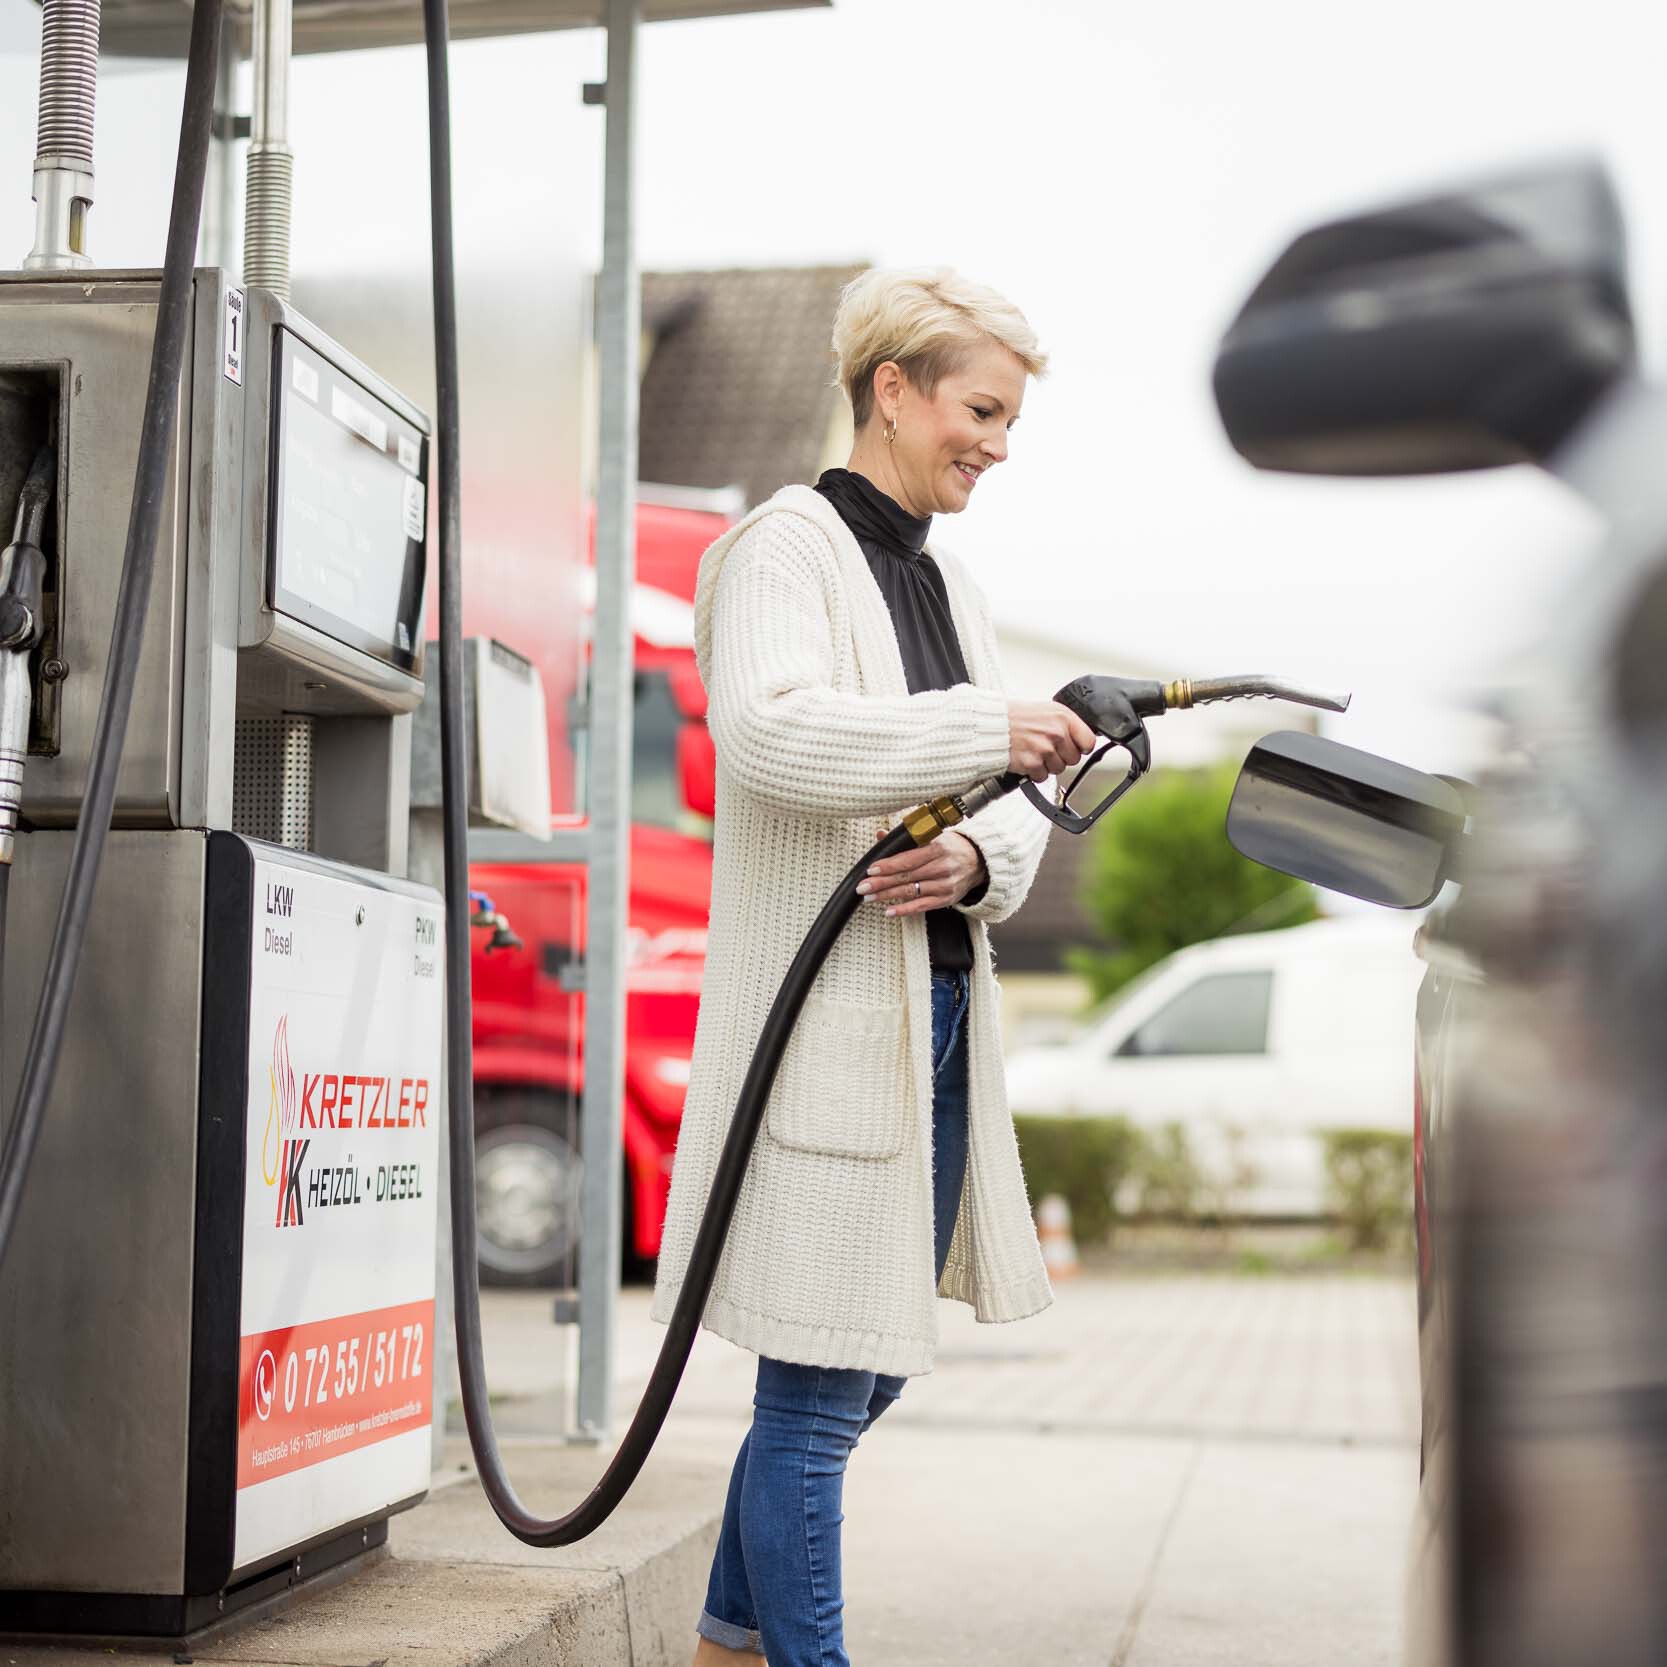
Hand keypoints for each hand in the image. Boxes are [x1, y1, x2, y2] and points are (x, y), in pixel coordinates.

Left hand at [857, 831, 986, 916]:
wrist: (978, 861)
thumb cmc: (950, 846)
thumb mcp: (932, 836)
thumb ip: (906, 838)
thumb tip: (881, 835)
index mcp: (937, 847)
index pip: (908, 859)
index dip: (888, 865)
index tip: (871, 869)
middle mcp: (942, 867)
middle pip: (907, 877)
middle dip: (881, 883)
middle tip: (863, 887)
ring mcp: (945, 885)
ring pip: (911, 892)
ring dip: (888, 896)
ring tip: (869, 898)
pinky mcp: (947, 899)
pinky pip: (922, 906)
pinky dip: (904, 910)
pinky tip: (889, 911)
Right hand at [1007, 700, 1095, 782]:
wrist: (991, 726)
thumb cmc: (1015, 717)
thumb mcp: (1046, 710)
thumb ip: (1064, 723)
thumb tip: (1079, 738)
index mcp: (1062, 717)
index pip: (1088, 741)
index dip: (1081, 747)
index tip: (1075, 748)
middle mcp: (1056, 732)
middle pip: (1073, 759)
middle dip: (1061, 757)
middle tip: (1046, 748)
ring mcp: (1044, 749)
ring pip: (1058, 769)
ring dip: (1047, 765)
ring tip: (1033, 751)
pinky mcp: (1032, 763)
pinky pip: (1042, 776)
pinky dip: (1034, 772)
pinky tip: (1026, 758)